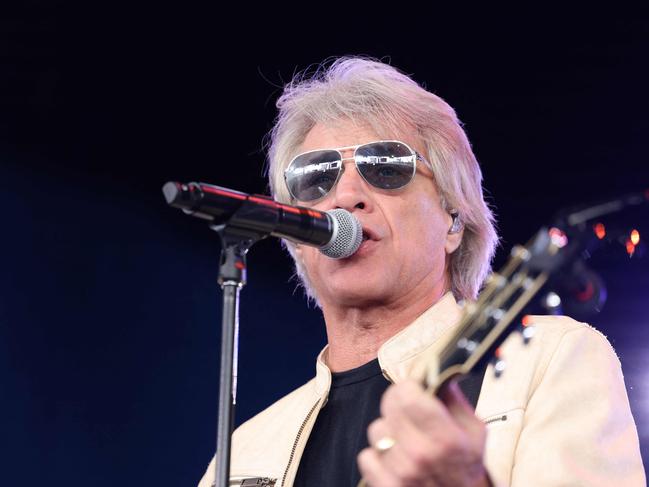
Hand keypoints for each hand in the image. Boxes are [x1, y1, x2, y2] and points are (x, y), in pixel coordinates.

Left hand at [357, 380, 489, 486]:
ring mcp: (401, 473)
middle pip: (389, 406)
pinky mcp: (386, 486)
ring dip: (389, 430)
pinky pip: (365, 456)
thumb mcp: (474, 432)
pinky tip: (395, 457)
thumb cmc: (465, 467)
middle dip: (398, 402)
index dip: (409, 386)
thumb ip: (454, 399)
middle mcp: (420, 455)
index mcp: (446, 438)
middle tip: (409, 410)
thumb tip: (437, 371)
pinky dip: (377, 455)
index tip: (414, 387)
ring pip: (376, 430)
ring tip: (406, 439)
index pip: (408, 395)